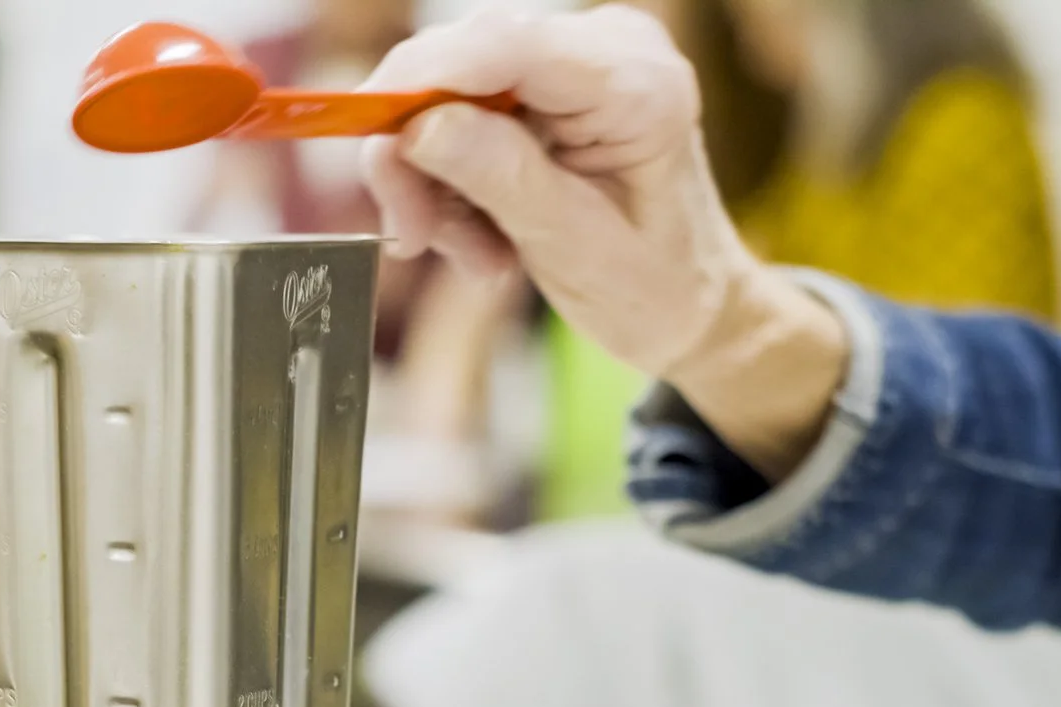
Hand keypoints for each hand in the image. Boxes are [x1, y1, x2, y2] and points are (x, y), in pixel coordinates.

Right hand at [358, 5, 847, 478]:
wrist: (690, 305)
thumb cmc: (656, 286)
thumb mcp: (577, 247)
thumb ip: (502, 179)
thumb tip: (418, 128)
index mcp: (638, 83)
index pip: (510, 46)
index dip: (424, 78)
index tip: (371, 135)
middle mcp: (605, 50)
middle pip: (463, 62)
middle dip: (417, 151)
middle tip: (414, 236)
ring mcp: (573, 65)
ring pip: (447, 95)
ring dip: (434, 183)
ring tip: (472, 256)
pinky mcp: (545, 89)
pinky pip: (461, 116)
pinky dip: (451, 184)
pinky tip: (482, 237)